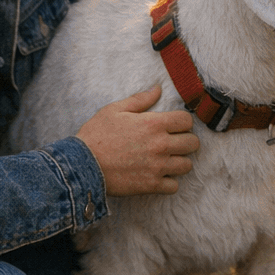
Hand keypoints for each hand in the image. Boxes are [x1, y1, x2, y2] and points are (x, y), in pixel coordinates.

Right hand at [76, 85, 199, 195]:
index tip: (174, 126)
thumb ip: (140, 99)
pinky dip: (169, 182)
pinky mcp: (151, 185)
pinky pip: (174, 186)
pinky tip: (159, 175)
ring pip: (187, 165)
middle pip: (192, 143)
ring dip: (179, 161)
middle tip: (174, 142)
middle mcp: (160, 145)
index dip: (182, 122)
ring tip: (167, 160)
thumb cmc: (97, 134)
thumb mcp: (115, 109)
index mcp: (154, 123)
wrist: (82, 164)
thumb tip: (158, 89)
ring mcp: (157, 167)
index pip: (187, 121)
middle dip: (185, 141)